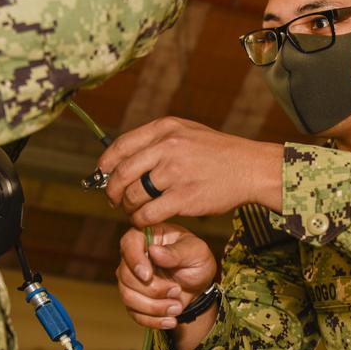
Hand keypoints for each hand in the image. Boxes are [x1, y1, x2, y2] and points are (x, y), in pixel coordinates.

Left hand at [98, 116, 282, 226]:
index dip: (105, 164)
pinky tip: (146, 220)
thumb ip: (157, 142)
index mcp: (165, 129)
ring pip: (133, 195)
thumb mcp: (186, 132)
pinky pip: (149, 213)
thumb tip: (123, 158)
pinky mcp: (184, 198)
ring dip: (128, 207)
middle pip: (122, 173)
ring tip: (134, 210)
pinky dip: (141, 220)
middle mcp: (167, 148)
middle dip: (112, 191)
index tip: (101, 175)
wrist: (249, 168)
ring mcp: (175, 173)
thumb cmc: (217, 152)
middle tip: (114, 200)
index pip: (121, 146)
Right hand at [116, 223, 216, 329]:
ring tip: (177, 307)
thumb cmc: (196, 260)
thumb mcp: (196, 252)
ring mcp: (131, 279)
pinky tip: (170, 320)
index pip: (129, 243)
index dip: (134, 260)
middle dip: (152, 290)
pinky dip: (153, 320)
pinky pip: (134, 313)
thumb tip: (154, 251)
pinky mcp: (134, 299)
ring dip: (153, 307)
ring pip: (127, 296)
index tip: (148, 275)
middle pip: (126, 275)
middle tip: (177, 291)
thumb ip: (177, 252)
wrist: (199, 286)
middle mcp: (134, 257)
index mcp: (147, 236)